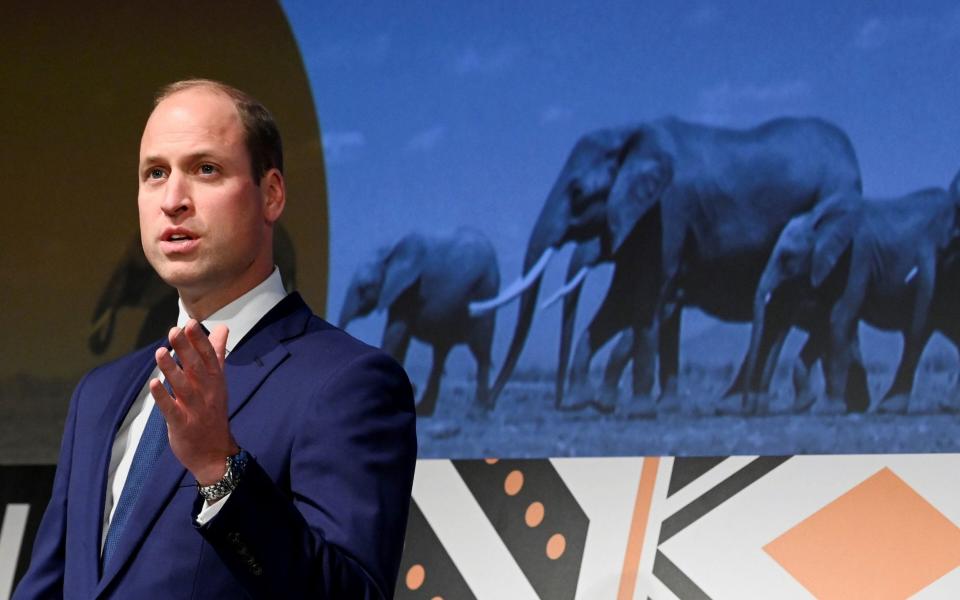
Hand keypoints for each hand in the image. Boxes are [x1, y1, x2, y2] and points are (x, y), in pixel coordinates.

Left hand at [150, 319, 238, 484]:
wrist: (215, 453)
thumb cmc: (213, 412)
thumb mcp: (218, 381)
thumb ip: (217, 354)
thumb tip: (222, 328)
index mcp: (215, 380)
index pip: (209, 356)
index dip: (199, 340)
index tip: (190, 323)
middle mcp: (207, 392)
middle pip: (195, 367)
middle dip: (185, 349)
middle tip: (174, 330)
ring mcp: (194, 408)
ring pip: (182, 386)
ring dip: (171, 369)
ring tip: (160, 352)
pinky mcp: (181, 424)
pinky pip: (171, 409)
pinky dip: (163, 397)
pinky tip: (154, 384)